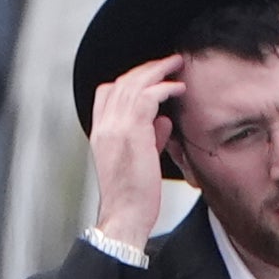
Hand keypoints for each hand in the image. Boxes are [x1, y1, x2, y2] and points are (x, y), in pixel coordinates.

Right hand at [89, 53, 181, 251]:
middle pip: (122, 82)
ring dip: (158, 71)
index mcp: (100, 132)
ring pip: (134, 84)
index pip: (106, 92)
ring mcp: (115, 128)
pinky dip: (164, 88)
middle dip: (147, 68)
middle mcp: (104, 126)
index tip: (151, 76)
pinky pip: (148, 97)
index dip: (130, 79)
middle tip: (170, 62)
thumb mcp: (140, 161)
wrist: (124, 217)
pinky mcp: (132, 133)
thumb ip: (150, 137)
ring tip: (177, 65)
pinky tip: (178, 88)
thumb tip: (164, 120)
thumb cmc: (134, 197)